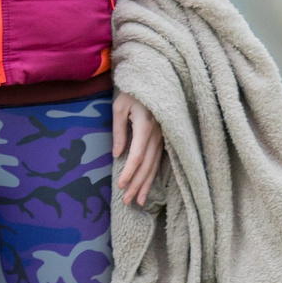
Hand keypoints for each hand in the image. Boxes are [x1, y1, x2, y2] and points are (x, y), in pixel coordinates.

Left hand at [112, 90, 163, 207]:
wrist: (152, 81)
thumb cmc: (132, 92)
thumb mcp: (119, 108)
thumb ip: (119, 132)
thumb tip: (117, 155)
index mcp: (146, 126)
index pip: (137, 155)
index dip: (130, 172)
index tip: (120, 186)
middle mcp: (157, 134)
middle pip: (147, 165)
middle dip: (137, 184)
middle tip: (128, 201)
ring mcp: (163, 137)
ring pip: (155, 165)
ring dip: (146, 184)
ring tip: (139, 200)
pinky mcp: (164, 138)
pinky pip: (159, 159)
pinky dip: (153, 174)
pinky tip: (148, 185)